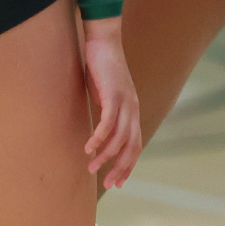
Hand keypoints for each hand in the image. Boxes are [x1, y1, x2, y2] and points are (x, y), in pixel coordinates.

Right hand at [79, 16, 142, 189]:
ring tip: (92, 168)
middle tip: (108, 184)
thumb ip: (106, 113)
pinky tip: (89, 148)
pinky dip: (99, 138)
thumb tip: (100, 132)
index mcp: (132, 111)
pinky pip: (108, 122)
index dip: (128, 165)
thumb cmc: (102, 68)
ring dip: (106, 155)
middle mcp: (133, 108)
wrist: (104, 41)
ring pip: (120, 138)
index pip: (135, 145)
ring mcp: (125, 102)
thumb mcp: (105, 95)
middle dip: (120, 168)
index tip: (117, 182)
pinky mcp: (113, 94)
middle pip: (131, 146)